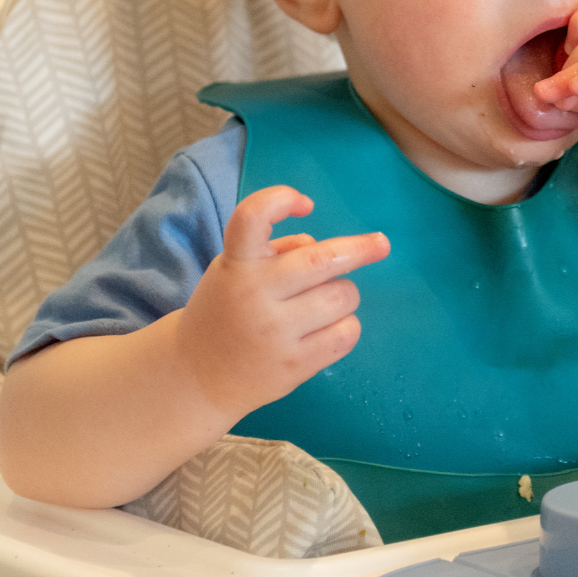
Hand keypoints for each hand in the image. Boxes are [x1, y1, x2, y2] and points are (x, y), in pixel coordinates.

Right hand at [175, 185, 388, 417]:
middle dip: (360, 249)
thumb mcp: (236, 270)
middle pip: (322, 260)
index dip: (281, 200)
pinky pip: (347, 333)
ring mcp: (274, 332)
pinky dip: (346, 326)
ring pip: (342, 296)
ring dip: (344, 294)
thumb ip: (277, 251)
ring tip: (322, 304)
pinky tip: (327, 329)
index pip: (252, 216)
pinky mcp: (294, 364)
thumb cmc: (228, 310)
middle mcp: (253, 294)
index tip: (306, 203)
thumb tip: (322, 245)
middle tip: (381, 244)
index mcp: (236, 263)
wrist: (197, 376)